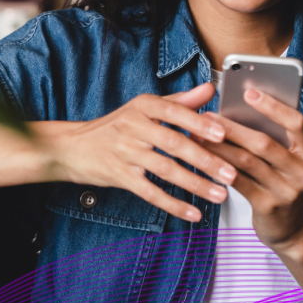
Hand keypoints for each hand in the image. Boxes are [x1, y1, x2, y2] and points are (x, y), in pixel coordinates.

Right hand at [36, 83, 236, 222]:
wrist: (72, 147)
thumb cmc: (116, 127)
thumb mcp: (144, 108)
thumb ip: (180, 101)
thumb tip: (210, 88)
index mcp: (143, 106)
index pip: (175, 112)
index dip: (199, 124)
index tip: (223, 134)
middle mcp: (133, 126)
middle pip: (174, 143)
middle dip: (205, 160)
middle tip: (231, 172)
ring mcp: (125, 152)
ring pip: (165, 169)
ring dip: (195, 184)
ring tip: (219, 195)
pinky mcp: (119, 175)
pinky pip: (150, 192)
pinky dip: (173, 204)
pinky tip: (193, 213)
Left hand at [198, 86, 302, 251]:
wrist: (293, 229)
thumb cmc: (284, 183)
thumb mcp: (290, 160)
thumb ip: (275, 138)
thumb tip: (239, 109)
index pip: (296, 123)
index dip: (273, 106)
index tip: (249, 92)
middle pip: (264, 142)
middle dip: (232, 127)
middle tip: (207, 116)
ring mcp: (287, 191)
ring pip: (247, 161)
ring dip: (219, 146)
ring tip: (198, 135)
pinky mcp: (268, 207)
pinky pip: (238, 182)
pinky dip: (219, 168)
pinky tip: (204, 159)